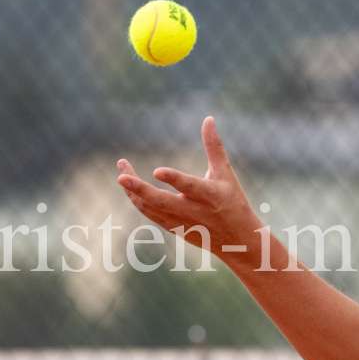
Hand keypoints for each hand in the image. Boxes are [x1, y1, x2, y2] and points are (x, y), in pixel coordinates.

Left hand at [116, 116, 260, 260]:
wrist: (237, 241)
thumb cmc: (233, 201)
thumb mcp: (226, 174)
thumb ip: (214, 147)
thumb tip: (208, 119)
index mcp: (210, 195)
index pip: (189, 186)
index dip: (174, 179)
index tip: (157, 171)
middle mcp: (194, 211)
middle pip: (162, 202)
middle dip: (140, 189)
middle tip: (121, 176)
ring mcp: (181, 222)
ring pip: (151, 209)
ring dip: (133, 192)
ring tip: (122, 173)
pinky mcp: (173, 229)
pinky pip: (150, 214)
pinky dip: (138, 200)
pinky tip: (129, 186)